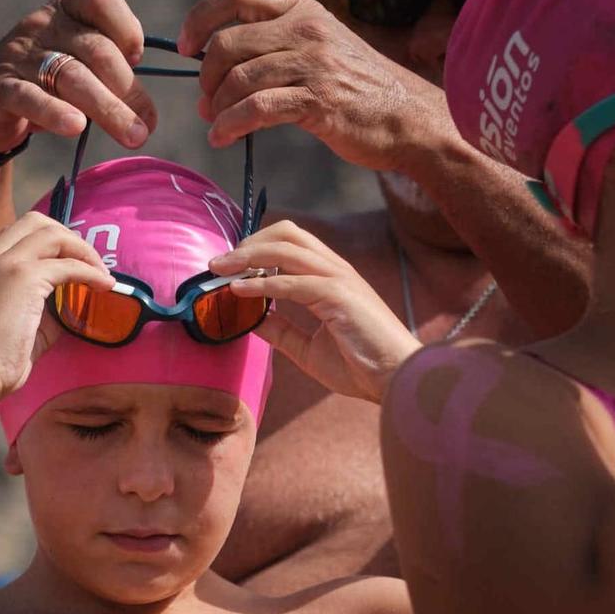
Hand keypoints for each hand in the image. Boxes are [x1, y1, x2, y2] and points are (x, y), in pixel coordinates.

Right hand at [0, 0, 155, 153]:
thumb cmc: (43, 84)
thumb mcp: (77, 66)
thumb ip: (110, 74)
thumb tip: (148, 112)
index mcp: (67, 10)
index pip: (100, 0)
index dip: (126, 28)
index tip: (138, 59)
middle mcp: (44, 26)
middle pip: (96, 50)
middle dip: (128, 89)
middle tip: (146, 125)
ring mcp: (19, 55)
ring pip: (70, 77)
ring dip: (107, 108)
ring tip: (134, 135)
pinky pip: (29, 97)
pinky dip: (54, 112)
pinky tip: (75, 126)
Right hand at [0, 212, 113, 400]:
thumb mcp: (17, 324)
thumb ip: (41, 309)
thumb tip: (69, 305)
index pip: (19, 233)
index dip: (52, 241)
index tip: (73, 262)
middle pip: (36, 222)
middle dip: (69, 238)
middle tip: (91, 264)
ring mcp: (6, 264)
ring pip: (53, 234)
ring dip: (83, 251)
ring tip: (101, 274)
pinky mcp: (23, 278)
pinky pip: (68, 265)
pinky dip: (90, 272)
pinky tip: (105, 286)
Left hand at [180, 0, 454, 167]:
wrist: (413, 122)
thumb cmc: (363, 93)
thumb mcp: (324, 49)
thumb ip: (280, 46)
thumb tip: (222, 65)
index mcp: (304, 8)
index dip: (201, 16)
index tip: (186, 45)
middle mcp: (306, 28)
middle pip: (228, 42)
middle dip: (206, 75)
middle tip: (205, 102)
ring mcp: (314, 63)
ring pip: (239, 78)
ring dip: (216, 106)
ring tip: (214, 125)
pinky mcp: (318, 100)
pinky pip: (257, 109)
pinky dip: (230, 125)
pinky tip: (223, 138)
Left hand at [210, 221, 420, 402]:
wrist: (396, 380)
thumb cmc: (361, 366)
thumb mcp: (308, 349)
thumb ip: (282, 331)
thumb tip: (250, 321)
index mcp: (332, 277)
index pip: (291, 243)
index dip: (257, 247)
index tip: (229, 267)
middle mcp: (335, 269)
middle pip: (286, 233)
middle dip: (248, 243)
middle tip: (218, 263)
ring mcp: (338, 279)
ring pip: (285, 249)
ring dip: (246, 257)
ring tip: (219, 270)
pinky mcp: (338, 295)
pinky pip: (290, 281)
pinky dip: (260, 283)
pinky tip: (238, 291)